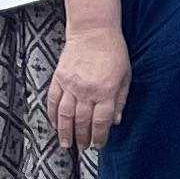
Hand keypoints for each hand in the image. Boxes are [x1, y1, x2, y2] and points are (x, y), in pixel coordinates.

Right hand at [49, 28, 128, 150]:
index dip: (99, 136)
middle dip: (82, 138)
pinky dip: (53, 115)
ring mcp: (71, 85)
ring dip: (65, 132)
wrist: (93, 31)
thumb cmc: (114, 52)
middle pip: (82, 122)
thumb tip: (115, 121)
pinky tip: (55, 125)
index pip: (101, 122)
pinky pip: (53, 101)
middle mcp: (87, 91)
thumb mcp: (126, 76)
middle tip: (82, 147)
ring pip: (65, 115)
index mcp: (106, 91)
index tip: (98, 145)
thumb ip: (121, 99)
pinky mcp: (59, 79)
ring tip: (66, 144)